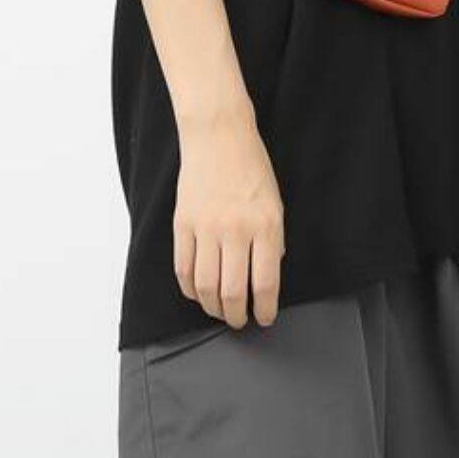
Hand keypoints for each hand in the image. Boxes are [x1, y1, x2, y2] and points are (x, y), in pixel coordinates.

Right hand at [172, 105, 285, 327]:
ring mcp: (206, 228)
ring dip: (213, 307)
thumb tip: (266, 276)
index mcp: (265, 226)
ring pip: (205, 286)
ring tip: (220, 311)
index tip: (265, 318)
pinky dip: (190, 289)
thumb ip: (273, 241)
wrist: (219, 137)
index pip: (266, 282)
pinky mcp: (183, 225)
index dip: (265, 308)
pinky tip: (198, 294)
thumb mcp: (275, 204)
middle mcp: (235, 230)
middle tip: (240, 321)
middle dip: (237, 315)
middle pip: (233, 291)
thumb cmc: (251, 168)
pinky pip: (183, 269)